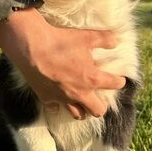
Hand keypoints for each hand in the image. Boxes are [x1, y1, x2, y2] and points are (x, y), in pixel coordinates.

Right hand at [0, 8, 124, 118]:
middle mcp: (80, 93)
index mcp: (92, 79)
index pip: (115, 85)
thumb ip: (105, 39)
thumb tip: (116, 41)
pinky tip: (60, 98)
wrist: (32, 47)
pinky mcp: (47, 98)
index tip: (118, 79)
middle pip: (98, 111)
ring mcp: (63, 98)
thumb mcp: (87, 36)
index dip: (119, 81)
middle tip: (100, 98)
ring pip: (78, 114)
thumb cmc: (60, 42)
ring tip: (83, 102)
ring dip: (83, 109)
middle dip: (102, 105)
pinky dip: (59, 105)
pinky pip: (56, 108)